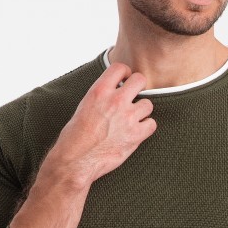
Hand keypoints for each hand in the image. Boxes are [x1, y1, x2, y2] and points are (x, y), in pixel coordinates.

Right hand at [48, 62, 155, 184]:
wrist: (76, 160)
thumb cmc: (75, 137)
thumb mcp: (84, 106)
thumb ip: (101, 96)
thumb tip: (111, 93)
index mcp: (99, 91)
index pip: (120, 67)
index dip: (125, 73)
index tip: (124, 80)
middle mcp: (115, 101)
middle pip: (140, 80)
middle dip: (138, 88)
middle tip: (133, 98)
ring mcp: (127, 117)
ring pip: (148, 104)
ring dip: (142, 111)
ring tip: (132, 120)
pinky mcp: (135, 135)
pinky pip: (152, 124)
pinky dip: (146, 128)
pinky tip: (137, 132)